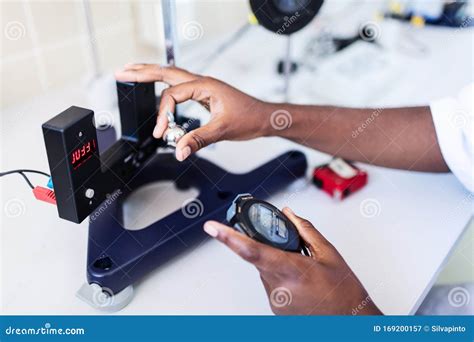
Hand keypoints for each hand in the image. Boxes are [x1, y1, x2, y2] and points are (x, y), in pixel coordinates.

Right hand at [115, 63, 270, 160]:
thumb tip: (180, 151)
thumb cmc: (249, 119)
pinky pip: (179, 85)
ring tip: (132, 72)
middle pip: (166, 72)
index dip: (164, 115)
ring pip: (172, 75)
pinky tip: (158, 85)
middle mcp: (202, 82)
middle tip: (122, 73)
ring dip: (151, 73)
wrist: (264, 118)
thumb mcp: (222, 131)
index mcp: (205, 86)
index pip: (172, 95)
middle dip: (142, 72)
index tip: (163, 133)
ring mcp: (203, 87)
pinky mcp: (204, 94)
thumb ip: (198, 140)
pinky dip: (164, 84)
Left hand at [203, 208, 381, 314]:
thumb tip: (288, 214)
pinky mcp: (275, 308)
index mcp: (292, 270)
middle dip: (272, 246)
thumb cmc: (344, 293)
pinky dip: (281, 275)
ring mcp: (275, 300)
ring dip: (278, 262)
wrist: (351, 323)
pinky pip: (271, 282)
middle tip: (293, 249)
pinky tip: (301, 281)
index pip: (251, 250)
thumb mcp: (329, 254)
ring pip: (266, 269)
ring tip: (305, 271)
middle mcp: (278, 287)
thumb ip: (304, 230)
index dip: (228, 238)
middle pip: (260, 257)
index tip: (212, 227)